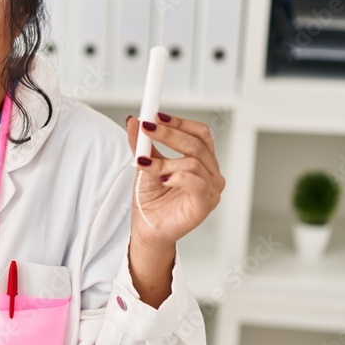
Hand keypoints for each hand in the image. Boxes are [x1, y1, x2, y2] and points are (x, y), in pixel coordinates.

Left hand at [124, 112, 224, 248]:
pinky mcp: (205, 204)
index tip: (156, 116)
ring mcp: (211, 189)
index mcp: (202, 161)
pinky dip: (176, 176)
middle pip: (196, 144)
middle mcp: (211, 173)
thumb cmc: (152, 199)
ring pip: (192, 162)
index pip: (199, 133)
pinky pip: (196, 183)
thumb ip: (141, 143)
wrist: (147, 228)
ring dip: (165, 161)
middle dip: (168, 134)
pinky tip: (162, 179)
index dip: (179, 122)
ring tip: (145, 165)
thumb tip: (133, 121)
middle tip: (146, 128)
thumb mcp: (144, 163)